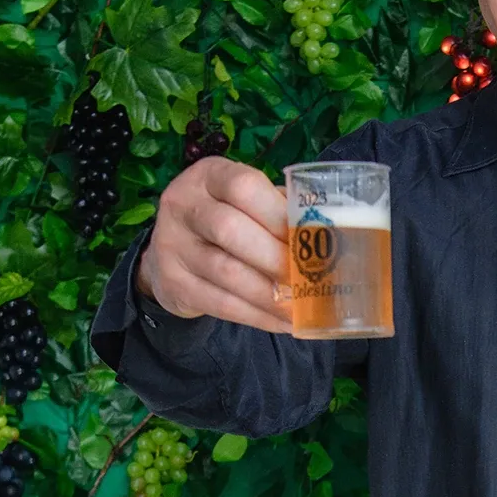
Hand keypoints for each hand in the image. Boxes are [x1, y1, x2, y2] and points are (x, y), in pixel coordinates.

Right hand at [135, 156, 291, 333]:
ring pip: (226, 271)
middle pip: (230, 229)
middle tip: (308, 278)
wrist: (171, 254)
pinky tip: (282, 322)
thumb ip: (278, 211)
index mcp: (209, 175)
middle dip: (275, 258)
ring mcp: (172, 243)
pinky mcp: (172, 282)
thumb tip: (325, 235)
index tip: (307, 239)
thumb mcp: (245, 203)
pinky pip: (220, 304)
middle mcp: (183, 203)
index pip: (243, 186)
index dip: (279, 214)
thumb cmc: (225, 222)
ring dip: (270, 294)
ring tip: (301, 307)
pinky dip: (257, 316)